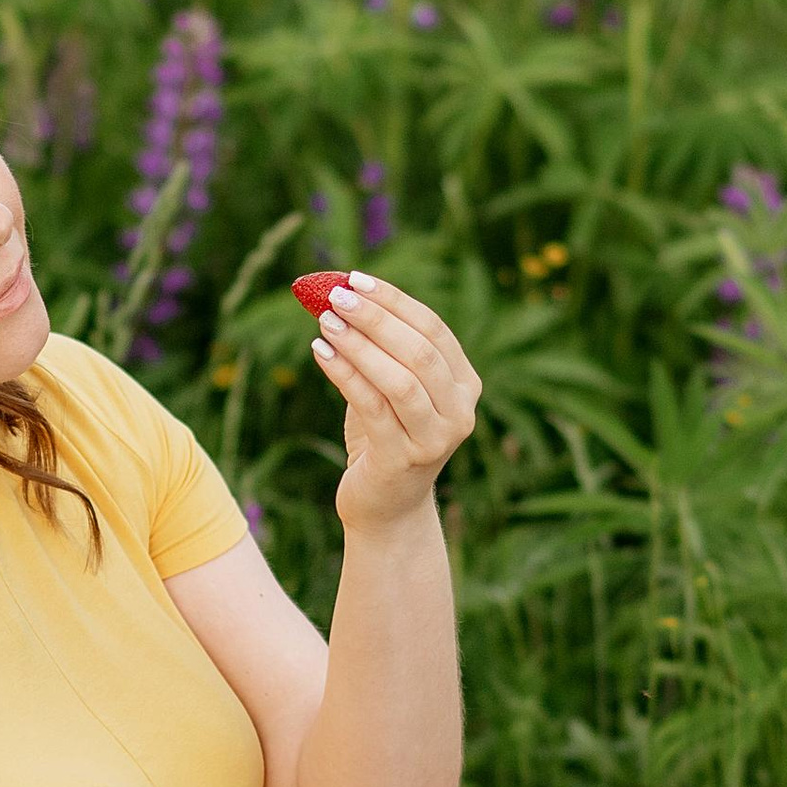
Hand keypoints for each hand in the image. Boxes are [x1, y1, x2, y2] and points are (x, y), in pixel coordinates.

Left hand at [308, 274, 480, 533]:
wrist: (386, 507)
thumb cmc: (385, 437)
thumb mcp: (391, 387)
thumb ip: (381, 347)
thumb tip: (339, 291)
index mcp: (466, 385)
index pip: (433, 329)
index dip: (394, 301)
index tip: (355, 279)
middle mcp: (460, 412)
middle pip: (420, 352)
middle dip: (376, 318)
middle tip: (335, 295)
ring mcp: (435, 440)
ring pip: (399, 381)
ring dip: (359, 345)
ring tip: (325, 322)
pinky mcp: (402, 460)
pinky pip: (372, 407)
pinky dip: (345, 375)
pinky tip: (319, 353)